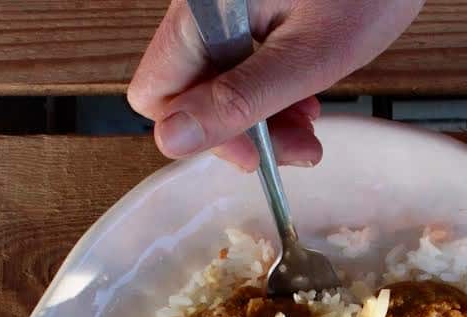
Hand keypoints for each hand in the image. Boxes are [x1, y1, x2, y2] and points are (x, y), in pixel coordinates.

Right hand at [128, 0, 423, 168]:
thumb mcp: (309, 56)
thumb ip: (241, 99)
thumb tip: (172, 139)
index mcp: (206, 6)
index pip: (157, 91)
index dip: (201, 133)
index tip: (254, 153)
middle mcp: (206, 4)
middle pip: (190, 91)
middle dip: (243, 131)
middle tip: (299, 148)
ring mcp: (227, 8)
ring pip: (219, 83)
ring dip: (262, 119)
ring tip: (309, 129)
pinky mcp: (249, 11)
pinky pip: (242, 64)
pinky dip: (272, 92)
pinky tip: (305, 100)